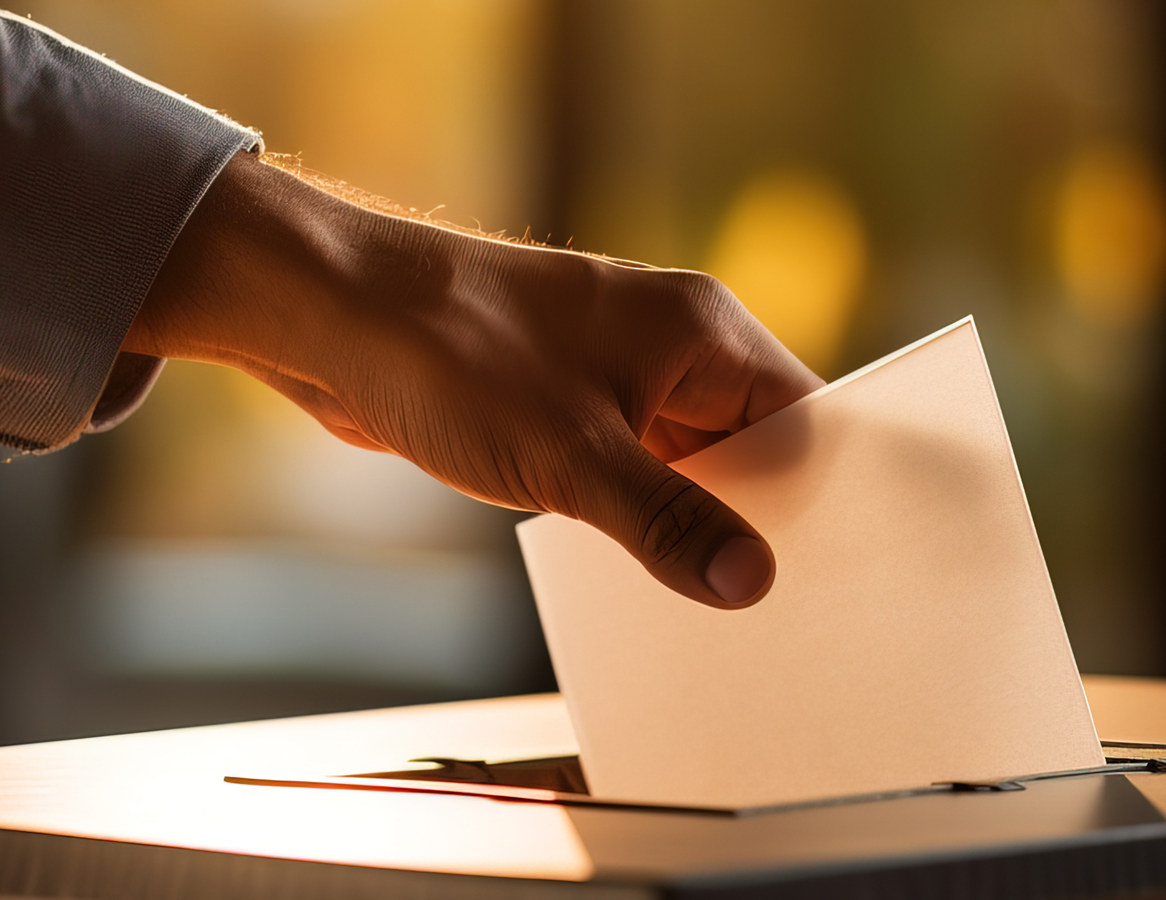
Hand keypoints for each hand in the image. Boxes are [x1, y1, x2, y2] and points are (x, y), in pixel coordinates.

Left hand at [123, 152, 823, 607]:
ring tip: (709, 607)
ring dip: (689, 527)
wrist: (328, 312)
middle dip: (756, 525)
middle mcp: (673, 344)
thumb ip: (669, 521)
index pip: (806, 422)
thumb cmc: (448, 352)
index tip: (837, 576)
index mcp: (703, 330)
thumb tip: (750, 580)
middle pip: (754, 449)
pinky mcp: (568, 402)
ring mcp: (619, 372)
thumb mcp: (571, 458)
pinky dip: (637, 518)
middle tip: (772, 611)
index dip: (825, 501)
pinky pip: (631, 469)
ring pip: (689, 465)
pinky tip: (640, 577)